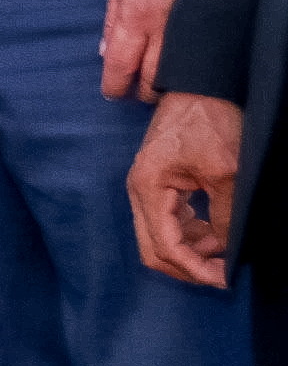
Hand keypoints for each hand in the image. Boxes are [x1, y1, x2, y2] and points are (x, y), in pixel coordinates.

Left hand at [100, 0, 192, 102]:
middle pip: (154, 79)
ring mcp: (186, 27)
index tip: (112, 93)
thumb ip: (112, 22)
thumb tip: (105, 53)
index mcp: (134, 16)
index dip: (115, 86)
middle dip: (142, 93)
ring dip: (165, 85)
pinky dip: (184, 68)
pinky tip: (177, 68)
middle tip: (134, 93)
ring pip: (178, 73)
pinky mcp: (205, 24)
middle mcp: (162, 27)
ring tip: (154, 84)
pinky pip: (194, 56)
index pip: (122, 64)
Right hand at [131, 90, 244, 288]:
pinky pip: (168, 221)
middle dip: (188, 267)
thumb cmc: (209, 121)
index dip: (194, 269)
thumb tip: (225, 249)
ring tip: (225, 251)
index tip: (224, 279)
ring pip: (160, 238)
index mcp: (148, 187)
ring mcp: (146, 186)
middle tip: (222, 274)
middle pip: (153, 249)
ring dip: (191, 252)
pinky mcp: (158, 182)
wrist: (201, 86)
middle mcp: (139, 191)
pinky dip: (190, 235)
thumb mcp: (225, 172)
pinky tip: (214, 233)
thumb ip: (224, 215)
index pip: (164, 246)